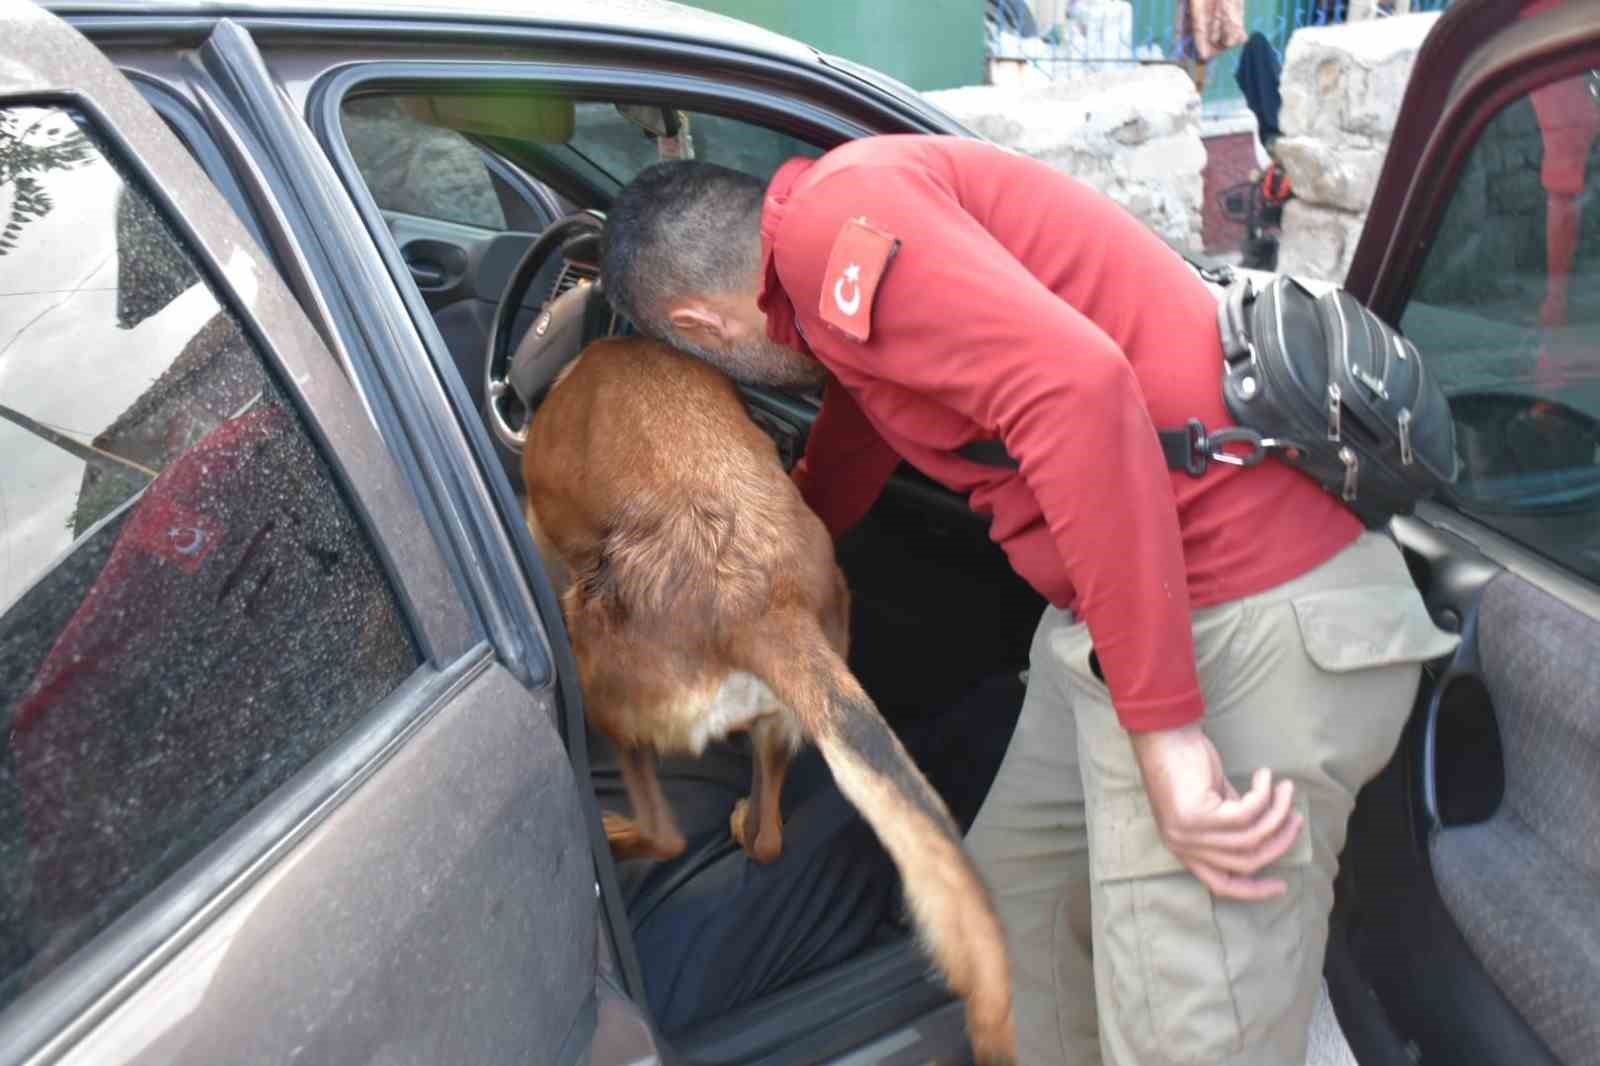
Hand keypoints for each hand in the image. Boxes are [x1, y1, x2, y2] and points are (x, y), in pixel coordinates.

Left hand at [1129, 723, 1302, 900]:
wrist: (1163, 733)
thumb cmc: (1187, 762)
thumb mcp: (1212, 802)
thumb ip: (1233, 823)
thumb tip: (1272, 834)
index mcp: (1184, 849)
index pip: (1221, 885)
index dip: (1253, 890)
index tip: (1281, 885)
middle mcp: (1183, 847)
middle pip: (1245, 862)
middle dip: (1278, 842)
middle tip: (1295, 818)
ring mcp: (1188, 834)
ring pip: (1251, 837)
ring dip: (1276, 813)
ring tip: (1287, 790)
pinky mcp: (1196, 816)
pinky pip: (1246, 814)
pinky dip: (1263, 795)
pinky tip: (1266, 777)